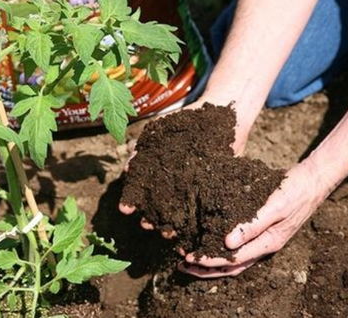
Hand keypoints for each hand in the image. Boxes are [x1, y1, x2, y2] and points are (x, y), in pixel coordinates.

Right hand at [119, 99, 249, 234]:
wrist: (221, 114)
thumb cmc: (187, 122)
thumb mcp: (160, 132)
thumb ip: (142, 149)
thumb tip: (127, 169)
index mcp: (157, 172)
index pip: (140, 192)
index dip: (131, 202)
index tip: (126, 209)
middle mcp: (172, 184)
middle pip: (158, 208)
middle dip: (151, 219)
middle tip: (147, 225)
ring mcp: (192, 189)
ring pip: (178, 213)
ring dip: (171, 225)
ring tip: (168, 233)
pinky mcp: (212, 191)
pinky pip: (202, 210)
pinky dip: (196, 222)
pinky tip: (191, 231)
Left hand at [179, 160, 329, 277]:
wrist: (311, 181)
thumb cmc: (294, 192)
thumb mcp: (274, 207)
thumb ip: (252, 225)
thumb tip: (227, 244)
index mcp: (267, 243)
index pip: (233, 260)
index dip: (209, 261)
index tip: (189, 257)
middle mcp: (263, 246)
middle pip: (231, 266)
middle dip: (206, 268)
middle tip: (182, 263)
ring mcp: (262, 240)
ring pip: (233, 259)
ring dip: (211, 261)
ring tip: (190, 258)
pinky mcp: (259, 230)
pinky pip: (238, 246)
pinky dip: (220, 248)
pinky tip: (207, 241)